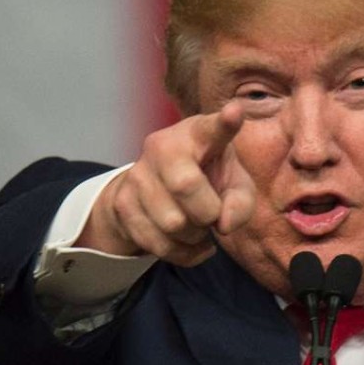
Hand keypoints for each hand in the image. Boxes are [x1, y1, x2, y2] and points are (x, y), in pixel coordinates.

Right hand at [76, 102, 255, 265]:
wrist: (154, 191)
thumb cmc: (207, 180)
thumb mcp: (233, 184)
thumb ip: (241, 201)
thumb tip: (223, 225)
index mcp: (198, 134)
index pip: (211, 127)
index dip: (225, 123)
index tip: (235, 112)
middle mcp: (162, 146)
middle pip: (186, 186)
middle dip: (207, 212)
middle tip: (210, 214)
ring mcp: (137, 174)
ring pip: (172, 223)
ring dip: (194, 236)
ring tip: (196, 225)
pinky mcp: (122, 204)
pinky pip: (159, 245)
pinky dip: (182, 252)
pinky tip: (186, 241)